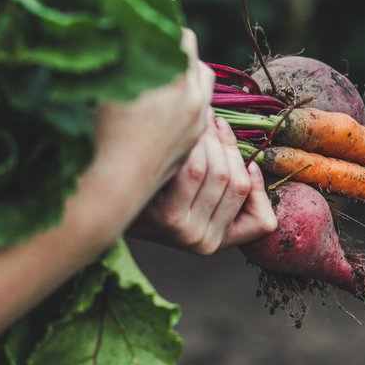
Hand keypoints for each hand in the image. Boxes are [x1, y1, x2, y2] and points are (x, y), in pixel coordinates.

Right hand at [91, 28, 214, 202]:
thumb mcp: (102, 85)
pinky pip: (198, 114)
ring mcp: (195, 128)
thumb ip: (116, 51)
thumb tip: (114, 20)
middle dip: (176, 55)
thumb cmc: (97, 135)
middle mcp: (194, 103)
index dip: (162, 29)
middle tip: (149, 52)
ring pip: (202, 90)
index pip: (182, 38)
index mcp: (176, 83)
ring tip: (156, 79)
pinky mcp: (188, 147)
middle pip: (197, 63)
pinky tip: (157, 107)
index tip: (142, 28)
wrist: (110, 187)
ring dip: (185, 80)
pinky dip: (184, 103)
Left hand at [129, 113, 277, 254]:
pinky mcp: (167, 217)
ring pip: (219, 173)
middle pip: (235, 183)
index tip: (250, 163)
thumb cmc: (149, 193)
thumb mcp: (190, 203)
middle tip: (213, 121)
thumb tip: (244, 156)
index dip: (259, 187)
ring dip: (211, 139)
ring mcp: (186, 231)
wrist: (102, 201)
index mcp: (216, 244)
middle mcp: (204, 242)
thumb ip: (219, 189)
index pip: (262, 221)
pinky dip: (197, 145)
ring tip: (199, 121)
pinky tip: (188, 134)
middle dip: (227, 146)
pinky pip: (196, 170)